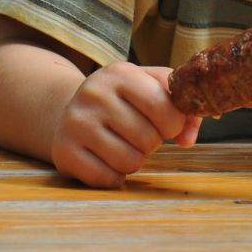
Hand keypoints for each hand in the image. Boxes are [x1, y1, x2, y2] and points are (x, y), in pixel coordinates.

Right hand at [51, 62, 201, 188]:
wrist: (71, 110)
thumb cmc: (122, 101)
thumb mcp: (150, 87)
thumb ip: (180, 105)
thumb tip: (187, 139)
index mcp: (120, 73)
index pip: (163, 106)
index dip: (173, 123)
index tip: (165, 123)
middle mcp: (94, 93)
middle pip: (148, 139)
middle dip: (151, 143)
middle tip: (138, 134)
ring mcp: (76, 122)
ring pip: (129, 162)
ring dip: (134, 161)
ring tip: (122, 145)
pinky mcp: (64, 151)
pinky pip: (107, 178)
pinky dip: (114, 176)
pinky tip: (105, 159)